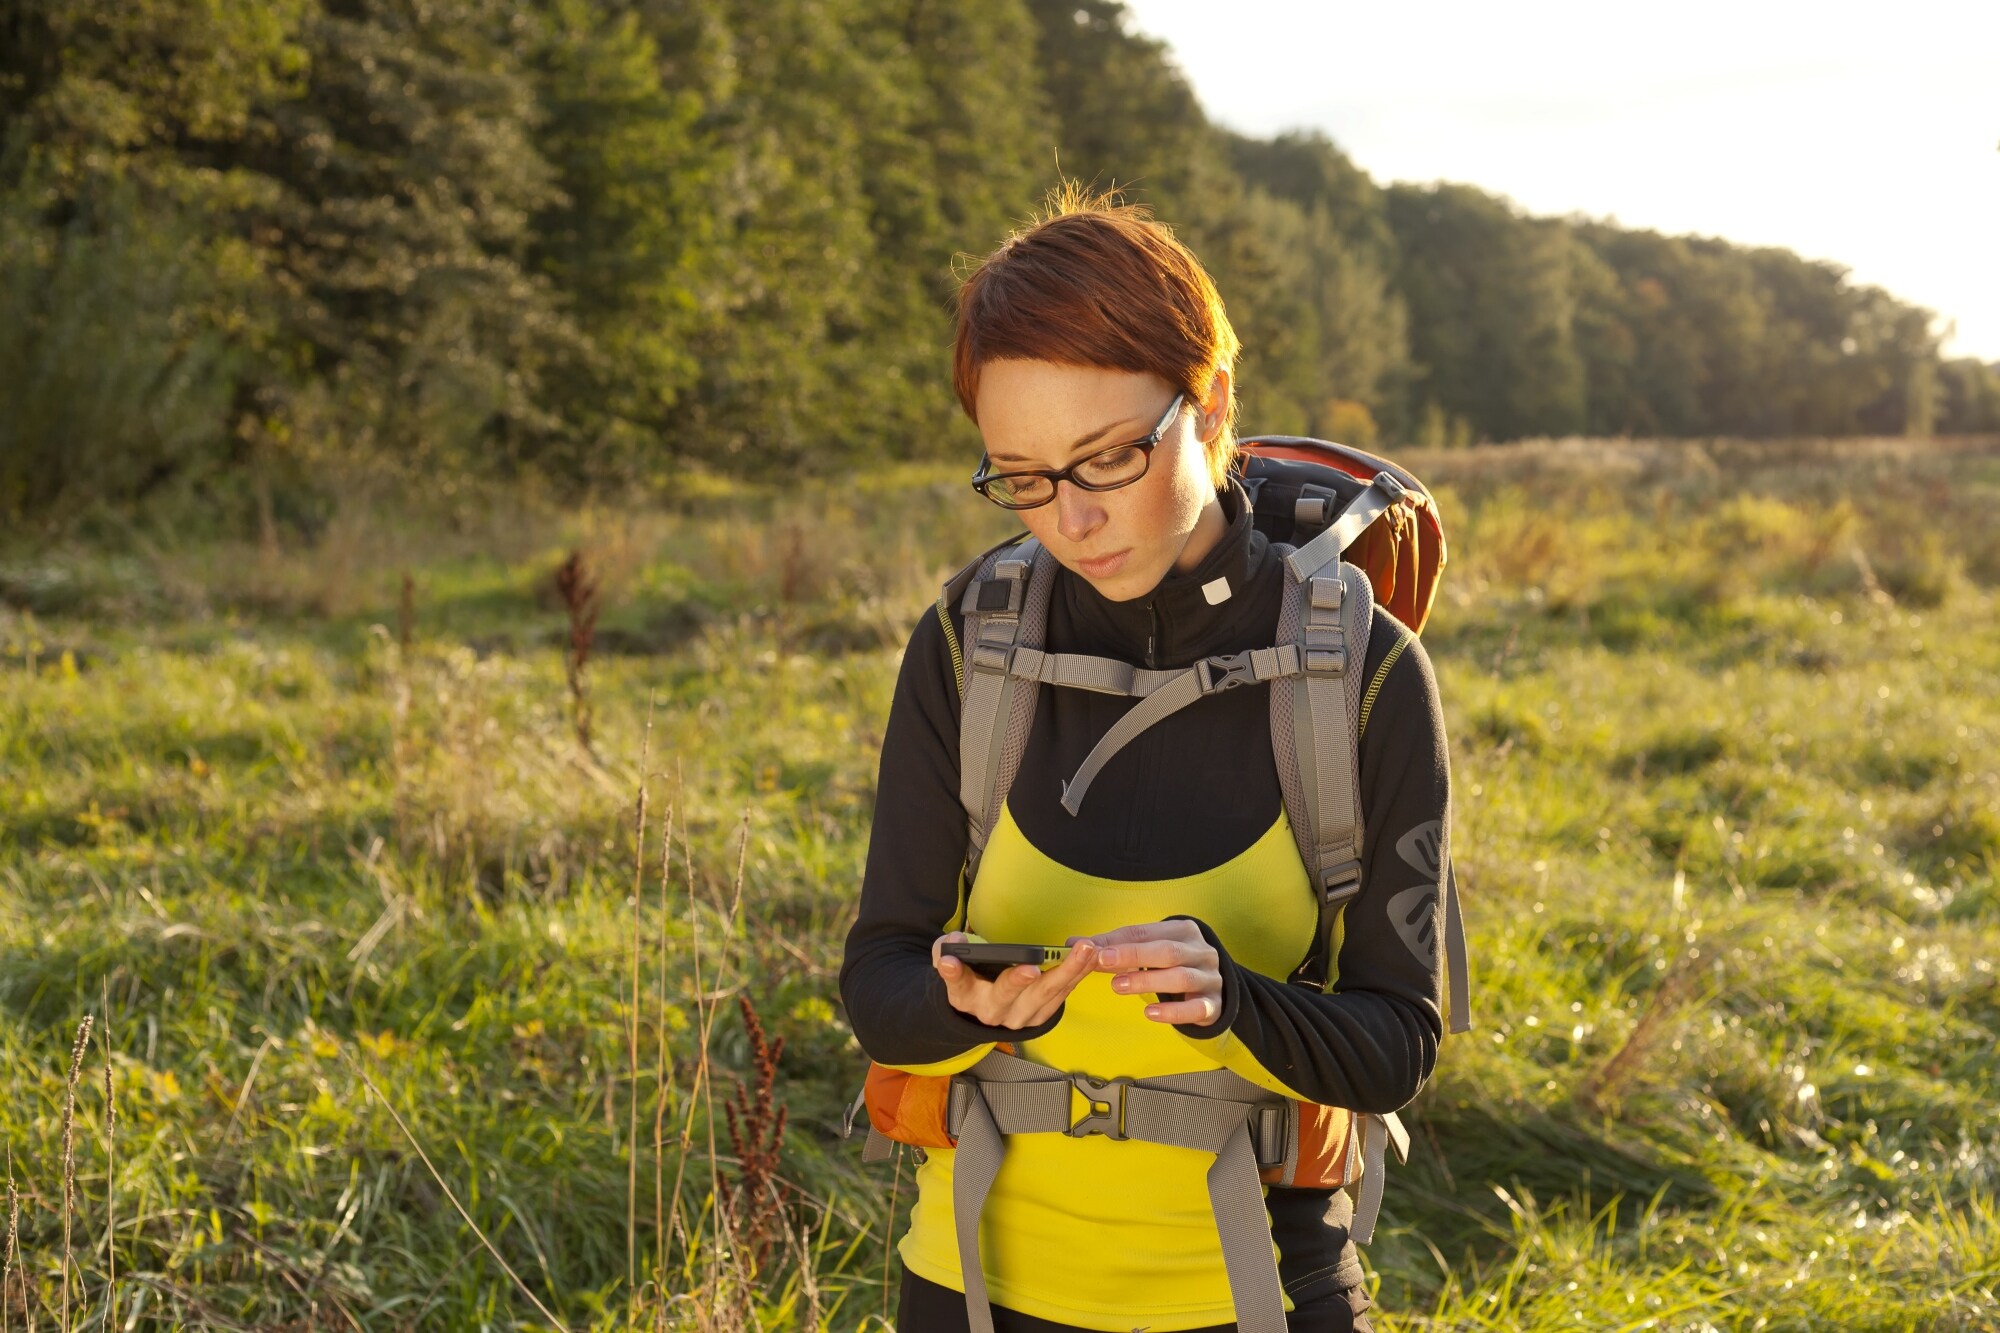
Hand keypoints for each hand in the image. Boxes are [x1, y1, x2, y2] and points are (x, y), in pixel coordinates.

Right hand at [932, 932, 1098, 1028]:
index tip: (948, 962)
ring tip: (1084, 951)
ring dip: (1066, 973)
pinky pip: (1061, 994)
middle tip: (1030, 968)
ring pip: (1043, 995)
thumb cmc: (971, 976)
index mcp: (965, 996)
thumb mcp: (950, 959)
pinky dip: (1077, 975)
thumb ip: (947, 948)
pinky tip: (1091, 957)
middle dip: (1017, 981)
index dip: (953, 974)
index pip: (957, 984)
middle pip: (1005, 996)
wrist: (985, 1010)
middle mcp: (991, 1011)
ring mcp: (1019, 1017)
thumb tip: (956, 940)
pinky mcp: (1042, 1015)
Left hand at [1074, 920, 1223, 1025]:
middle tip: (1103, 962)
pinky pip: (1195, 1008)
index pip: (1147, 932)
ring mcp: (1210, 978)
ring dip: (1147, 981)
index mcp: (1183, 931)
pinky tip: (1149, 1013)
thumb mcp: (1149, 951)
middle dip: (1133, 956)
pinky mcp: (1213, 1004)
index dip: (1118, 940)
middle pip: (1167, 951)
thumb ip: (1115, 947)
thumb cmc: (1173, 964)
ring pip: (1181, 977)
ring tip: (1118, 986)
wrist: (1213, 988)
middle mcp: (1201, 951)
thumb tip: (1072, 944)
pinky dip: (1172, 1011)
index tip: (1092, 949)